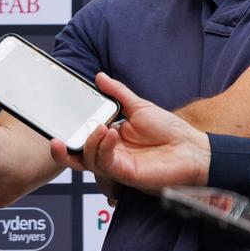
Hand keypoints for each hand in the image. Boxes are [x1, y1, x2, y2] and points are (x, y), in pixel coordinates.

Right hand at [50, 73, 210, 192]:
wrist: (192, 148)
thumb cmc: (170, 130)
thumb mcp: (139, 106)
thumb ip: (117, 93)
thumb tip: (99, 76)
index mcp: (110, 137)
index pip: (83, 137)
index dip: (69, 132)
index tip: (57, 120)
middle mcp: (110, 153)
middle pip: (78, 155)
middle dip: (62, 150)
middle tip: (56, 138)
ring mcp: (116, 164)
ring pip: (88, 160)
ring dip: (89, 143)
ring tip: (100, 127)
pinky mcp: (125, 174)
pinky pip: (105, 163)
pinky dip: (103, 148)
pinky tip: (110, 134)